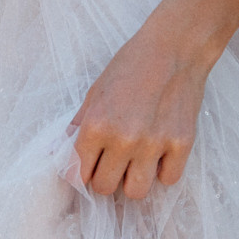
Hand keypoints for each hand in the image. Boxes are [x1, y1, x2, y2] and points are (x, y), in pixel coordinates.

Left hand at [70, 27, 211, 199]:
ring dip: (133, 180)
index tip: (90, 166)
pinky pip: (168, 180)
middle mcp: (123, 138)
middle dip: (106, 177)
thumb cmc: (132, 64)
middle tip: (114, 160)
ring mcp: (154, 143)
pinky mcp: (182, 144)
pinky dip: (163, 171)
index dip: (82, 172)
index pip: (78, 174)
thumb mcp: (96, 91)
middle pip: (105, 187)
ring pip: (135, 192)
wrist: (175, 46)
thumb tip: (57, 153)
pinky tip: (160, 153)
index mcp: (97, 124)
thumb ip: (77, 125)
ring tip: (137, 161)